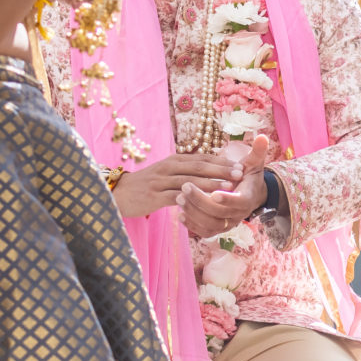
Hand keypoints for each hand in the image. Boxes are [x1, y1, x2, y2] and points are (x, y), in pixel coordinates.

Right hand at [113, 150, 245, 219]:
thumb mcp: (167, 173)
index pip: (202, 158)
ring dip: (210, 182)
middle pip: (199, 166)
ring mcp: (161, 181)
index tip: (240, 164)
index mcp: (175, 160)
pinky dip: (190, 198)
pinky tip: (203, 203)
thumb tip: (210, 170)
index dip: (222, 161)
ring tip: (228, 186)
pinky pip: (174, 196)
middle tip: (240, 172)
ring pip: (190, 180)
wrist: (119, 193)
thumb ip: (186, 171)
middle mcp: (169, 167)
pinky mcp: (154, 195)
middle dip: (221, 168)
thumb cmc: (147, 185)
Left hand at [178, 133, 275, 236]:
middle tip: (185, 186)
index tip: (213, 192)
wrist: (249, 195)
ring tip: (178, 197)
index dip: (227, 199)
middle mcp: (238, 215)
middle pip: (219, 214)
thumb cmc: (249, 176)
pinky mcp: (218, 229)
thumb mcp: (254, 163)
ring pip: (209, 225)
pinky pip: (204, 232)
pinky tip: (180, 214)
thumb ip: (258, 152)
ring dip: (193, 212)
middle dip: (200, 201)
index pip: (238, 202)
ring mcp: (227, 224)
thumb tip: (263, 136)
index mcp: (247, 198)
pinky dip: (192, 225)